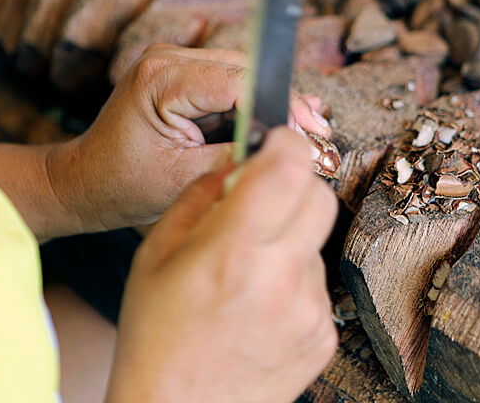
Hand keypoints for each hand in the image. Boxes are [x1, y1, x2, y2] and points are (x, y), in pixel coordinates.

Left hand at [47, 45, 330, 230]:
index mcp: (161, 79)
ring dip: (271, 101)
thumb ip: (233, 158)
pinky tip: (279, 121)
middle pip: (245, 69)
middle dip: (283, 102)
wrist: (85, 181)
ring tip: (306, 129)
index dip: (281, 104)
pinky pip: (227, 81)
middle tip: (319, 133)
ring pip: (241, 72)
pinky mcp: (180, 73)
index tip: (311, 131)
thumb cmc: (122, 184)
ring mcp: (173, 61)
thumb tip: (283, 151)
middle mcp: (166, 58)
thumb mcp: (183, 179)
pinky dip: (252, 102)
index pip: (237, 80)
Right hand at [106, 128, 338, 402]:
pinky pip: (317, 283)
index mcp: (233, 251)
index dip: (284, 142)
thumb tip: (239, 157)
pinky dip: (292, 280)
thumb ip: (202, 194)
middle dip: (293, 185)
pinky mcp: (324, 335)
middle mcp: (281, 278)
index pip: (289, 165)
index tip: (272, 142)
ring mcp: (309, 310)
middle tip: (260, 203)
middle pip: (319, 194)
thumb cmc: (156, 336)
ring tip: (247, 273)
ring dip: (288, 238)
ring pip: (316, 240)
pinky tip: (258, 306)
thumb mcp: (156, 253)